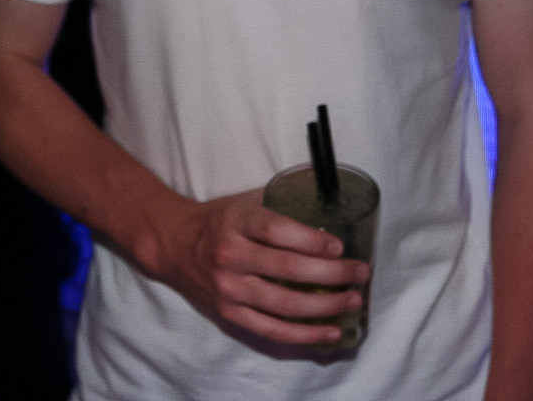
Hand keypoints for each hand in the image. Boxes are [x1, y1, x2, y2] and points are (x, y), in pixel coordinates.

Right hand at [146, 189, 369, 346]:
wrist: (173, 244)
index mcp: (236, 223)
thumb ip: (281, 201)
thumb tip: (329, 197)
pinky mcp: (229, 314)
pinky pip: (271, 331)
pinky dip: (303, 335)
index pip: (278, 231)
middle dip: (331, 274)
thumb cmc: (218, 220)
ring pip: (284, 305)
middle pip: (288, 270)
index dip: (312, 240)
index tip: (340, 245)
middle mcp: (230, 257)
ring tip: (352, 301)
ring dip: (324, 306)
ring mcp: (228, 290)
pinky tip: (329, 332)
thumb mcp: (245, 201)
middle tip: (359, 272)